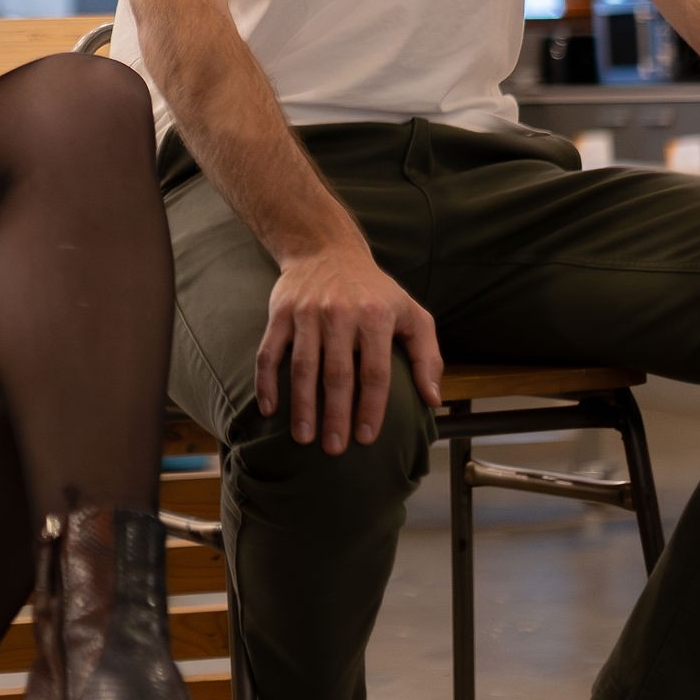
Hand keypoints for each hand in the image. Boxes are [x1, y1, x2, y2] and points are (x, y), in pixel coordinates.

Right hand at [256, 231, 441, 452]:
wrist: (325, 249)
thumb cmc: (374, 291)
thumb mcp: (411, 313)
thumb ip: (426, 356)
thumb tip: (433, 399)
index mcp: (376, 316)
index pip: (375, 371)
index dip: (371, 408)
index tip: (366, 438)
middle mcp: (341, 313)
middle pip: (337, 374)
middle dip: (335, 415)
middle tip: (334, 449)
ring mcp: (307, 313)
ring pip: (302, 367)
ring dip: (301, 405)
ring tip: (303, 437)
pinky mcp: (281, 312)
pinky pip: (270, 351)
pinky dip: (266, 381)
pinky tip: (269, 408)